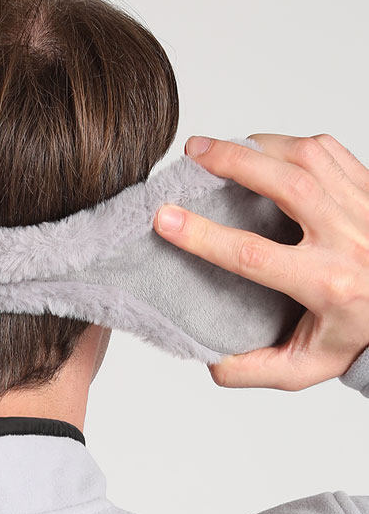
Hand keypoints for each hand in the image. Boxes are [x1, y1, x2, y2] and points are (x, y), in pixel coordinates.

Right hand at [153, 133, 368, 390]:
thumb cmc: (358, 332)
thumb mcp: (308, 366)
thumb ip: (256, 368)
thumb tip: (209, 360)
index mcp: (329, 286)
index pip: (255, 256)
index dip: (205, 235)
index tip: (164, 217)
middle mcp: (350, 242)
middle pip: (288, 186)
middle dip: (234, 162)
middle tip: (192, 152)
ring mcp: (365, 208)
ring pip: (310, 158)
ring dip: (260, 146)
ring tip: (223, 146)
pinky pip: (330, 150)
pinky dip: (292, 144)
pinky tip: (267, 151)